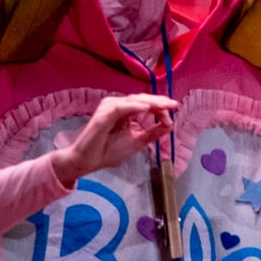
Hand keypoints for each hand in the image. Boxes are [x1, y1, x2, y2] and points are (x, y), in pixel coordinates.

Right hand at [49, 94, 177, 183]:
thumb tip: (170, 125)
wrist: (86, 162)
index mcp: (124, 111)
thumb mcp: (137, 142)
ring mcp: (108, 109)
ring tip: (165, 106)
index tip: (173, 113)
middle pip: (142, 99)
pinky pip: (121, 108)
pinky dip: (135, 107)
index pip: (146, 103)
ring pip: (134, 100)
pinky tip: (147, 108)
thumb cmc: (107, 151)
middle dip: (160, 101)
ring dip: (151, 103)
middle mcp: (116, 106)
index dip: (161, 106)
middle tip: (174, 104)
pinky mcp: (103, 115)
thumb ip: (153, 133)